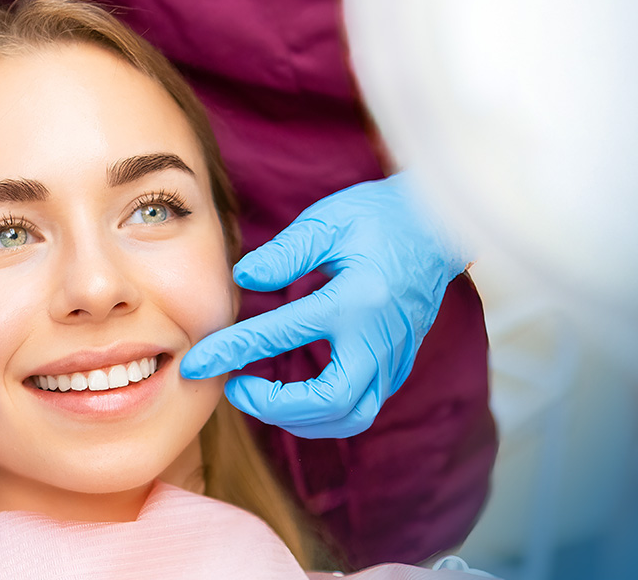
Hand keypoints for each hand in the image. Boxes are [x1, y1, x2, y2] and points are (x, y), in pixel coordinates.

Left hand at [180, 174, 466, 437]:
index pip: (282, 335)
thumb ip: (284, 254)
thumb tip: (243, 280)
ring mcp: (395, 358)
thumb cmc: (379, 217)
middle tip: (236, 388)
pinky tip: (293, 396)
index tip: (197, 362)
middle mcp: (379, 338)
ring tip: (260, 396)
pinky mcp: (399, 366)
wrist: (440, 226)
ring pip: (351, 417)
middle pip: (330, 403)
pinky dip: (323, 412)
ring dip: (300, 419)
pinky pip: (361, 407)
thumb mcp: (327, 221)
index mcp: (356, 299)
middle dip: (274, 407)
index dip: (232, 351)